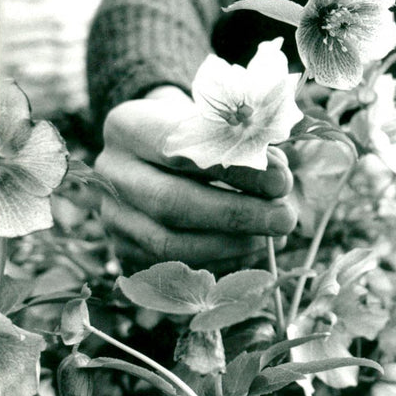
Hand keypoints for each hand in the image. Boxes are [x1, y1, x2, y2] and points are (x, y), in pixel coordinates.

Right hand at [95, 88, 296, 274]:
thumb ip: (242, 145)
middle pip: (171, 203)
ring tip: (274, 238)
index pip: (180, 150)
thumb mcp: (214, 123)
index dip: (234, 169)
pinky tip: (253, 254)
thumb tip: (277, 178)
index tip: (281, 180)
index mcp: (128, 127)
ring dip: (231, 246)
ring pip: (169, 245)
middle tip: (284, 218)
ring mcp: (113, 219)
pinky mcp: (124, 254)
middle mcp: (111, 174)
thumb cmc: (195, 135)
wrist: (153, 157)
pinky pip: (173, 271)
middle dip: (236, 215)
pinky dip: (219, 266)